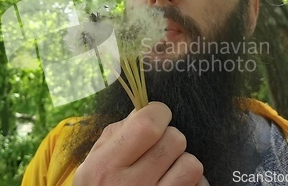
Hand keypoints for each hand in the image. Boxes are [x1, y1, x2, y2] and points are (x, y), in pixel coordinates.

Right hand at [73, 102, 207, 185]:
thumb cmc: (99, 184)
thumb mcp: (95, 159)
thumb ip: (119, 132)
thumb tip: (146, 110)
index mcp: (107, 165)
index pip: (148, 126)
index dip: (157, 112)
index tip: (156, 115)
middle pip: (174, 140)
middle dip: (169, 136)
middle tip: (158, 144)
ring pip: (192, 164)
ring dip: (182, 161)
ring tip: (168, 166)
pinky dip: (192, 182)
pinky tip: (174, 183)